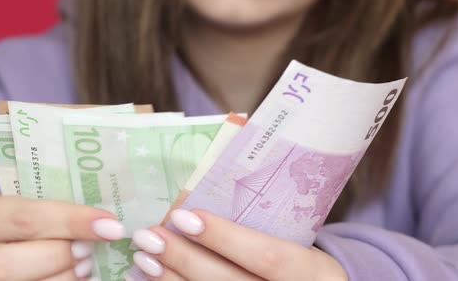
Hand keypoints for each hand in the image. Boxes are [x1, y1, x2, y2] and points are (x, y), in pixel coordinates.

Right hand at [0, 194, 125, 280]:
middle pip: (8, 265)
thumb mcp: (21, 206)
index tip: (110, 226)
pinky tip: (82, 280)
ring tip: (85, 266)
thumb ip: (53, 213)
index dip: (72, 222)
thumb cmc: (11, 222)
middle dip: (60, 257)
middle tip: (88, 251)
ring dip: (64, 278)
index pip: (25, 218)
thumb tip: (105, 223)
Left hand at [131, 209, 347, 280]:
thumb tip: (201, 185)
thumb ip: (262, 224)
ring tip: (142, 258)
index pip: (266, 256)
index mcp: (315, 272)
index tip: (182, 216)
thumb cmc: (302, 262)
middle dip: (185, 260)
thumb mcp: (299, 242)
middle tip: (148, 236)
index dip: (223, 237)